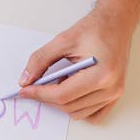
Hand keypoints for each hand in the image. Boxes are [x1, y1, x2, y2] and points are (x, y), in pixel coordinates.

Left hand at [18, 7, 134, 123]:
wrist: (116, 23)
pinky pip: (92, 115)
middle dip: (46, 98)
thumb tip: (25, 80)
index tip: (24, 91)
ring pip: (78, 113)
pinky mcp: (115, 96)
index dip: (39, 94)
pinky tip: (72, 92)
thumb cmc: (95, 29)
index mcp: (101, 74)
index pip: (62, 95)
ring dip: (62, 103)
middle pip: (68, 106)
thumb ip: (40, 60)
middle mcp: (111, 88)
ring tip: (59, 82)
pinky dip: (78, 108)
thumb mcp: (62, 40)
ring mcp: (115, 94)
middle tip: (33, 86)